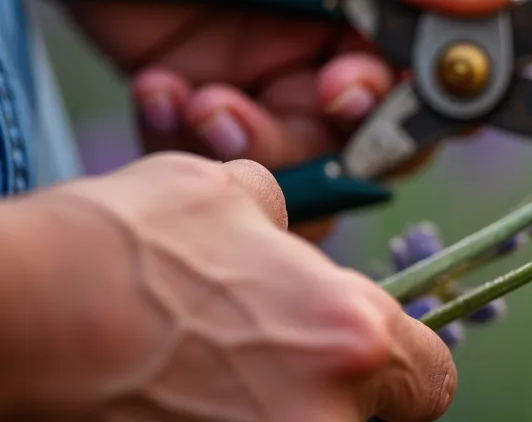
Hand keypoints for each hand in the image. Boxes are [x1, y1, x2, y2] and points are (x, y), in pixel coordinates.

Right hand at [0, 153, 454, 420]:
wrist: (20, 310)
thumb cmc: (124, 244)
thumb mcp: (230, 194)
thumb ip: (287, 227)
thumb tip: (288, 241)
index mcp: (350, 336)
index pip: (429, 380)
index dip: (404, 369)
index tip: (375, 362)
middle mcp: (323, 413)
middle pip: (367, 421)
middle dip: (330, 394)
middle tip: (270, 365)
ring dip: (276, 413)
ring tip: (209, 379)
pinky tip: (177, 401)